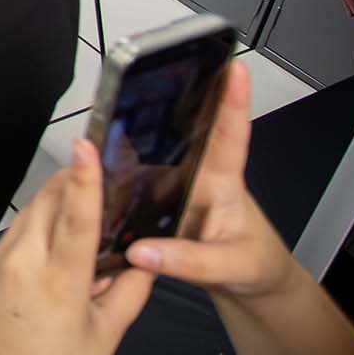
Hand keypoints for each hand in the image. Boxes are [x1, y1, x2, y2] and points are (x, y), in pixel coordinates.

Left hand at [0, 138, 155, 354]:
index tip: (86, 143)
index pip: (76, 219)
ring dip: (53, 200)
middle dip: (71, 179)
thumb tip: (146, 256)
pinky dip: (36, 225)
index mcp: (59, 282)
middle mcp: (23, 265)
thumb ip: (130, 291)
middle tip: (97, 164)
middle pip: (48, 202)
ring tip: (80, 195)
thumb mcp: (107, 336)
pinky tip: (53, 236)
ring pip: (29, 214)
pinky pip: (14, 233)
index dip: (84, 179)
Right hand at [126, 62, 303, 300]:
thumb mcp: (231, 269)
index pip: (232, 134)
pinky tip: (98, 174)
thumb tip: (143, 251)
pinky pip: (138, 186)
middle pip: (186, 131)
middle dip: (171, 97)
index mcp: (225, 184)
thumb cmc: (255, 269)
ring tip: (108, 116)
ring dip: (135, 138)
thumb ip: (190, 262)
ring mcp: (181, 190)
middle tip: (153, 66)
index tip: (234, 68)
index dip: (234, 99)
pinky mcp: (164, 207)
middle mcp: (202, 178)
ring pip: (155, 157)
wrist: (253, 289)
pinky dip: (120, 179)